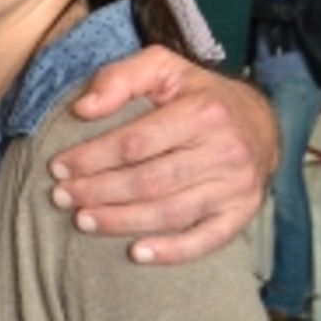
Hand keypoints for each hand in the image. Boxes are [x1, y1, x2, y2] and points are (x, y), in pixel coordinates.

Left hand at [48, 47, 275, 263]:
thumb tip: (83, 108)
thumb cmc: (199, 95)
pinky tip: (136, 253)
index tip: (58, 166)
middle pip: (149, 181)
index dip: (92, 157)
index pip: (136, 142)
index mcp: (203, 112)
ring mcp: (236, 187)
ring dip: (121, 222)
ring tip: (83, 221)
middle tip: (62, 197)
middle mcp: (224, 151)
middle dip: (98, 191)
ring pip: (171, 212)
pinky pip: (206, 240)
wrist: (261, 122)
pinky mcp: (242, 213)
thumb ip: (121, 78)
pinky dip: (171, 251)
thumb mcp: (163, 68)